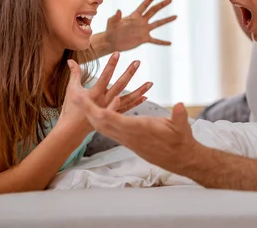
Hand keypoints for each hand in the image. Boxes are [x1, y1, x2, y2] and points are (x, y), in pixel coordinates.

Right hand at [58, 52, 152, 143]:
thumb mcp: (72, 90)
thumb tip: (71, 60)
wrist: (72, 131)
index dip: (111, 64)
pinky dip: (136, 102)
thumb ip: (74, 74)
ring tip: (151, 83)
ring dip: (140, 91)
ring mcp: (110, 109)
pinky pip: (127, 108)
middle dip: (129, 72)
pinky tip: (145, 96)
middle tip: (138, 61)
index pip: (105, 76)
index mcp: (94, 94)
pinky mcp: (113, 115)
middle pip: (120, 85)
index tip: (118, 53)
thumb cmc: (71, 108)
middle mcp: (104, 102)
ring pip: (128, 99)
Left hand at [75, 92, 198, 171]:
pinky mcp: (129, 141)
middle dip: (87, 111)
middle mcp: (129, 135)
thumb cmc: (180, 140)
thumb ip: (180, 116)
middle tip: (75, 98)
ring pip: (104, 128)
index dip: (97, 109)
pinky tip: (99, 114)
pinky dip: (102, 121)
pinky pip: (111, 130)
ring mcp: (127, 140)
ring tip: (83, 105)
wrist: (179, 158)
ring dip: (92, 116)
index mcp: (138, 129)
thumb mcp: (182, 127)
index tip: (86, 99)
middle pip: (101, 123)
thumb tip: (181, 105)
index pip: (111, 118)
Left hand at [104, 0, 176, 51]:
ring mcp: (144, 30)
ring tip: (176, 16)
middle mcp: (141, 21)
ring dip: (167, 20)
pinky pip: (155, 41)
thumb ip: (115, 17)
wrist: (111, 41)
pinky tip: (170, 43)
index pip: (144, 5)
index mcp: (134, 16)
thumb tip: (118, 10)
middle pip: (154, 11)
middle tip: (170, 0)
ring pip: (158, 24)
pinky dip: (162, 42)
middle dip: (162, 5)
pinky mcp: (144, 39)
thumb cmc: (110, 30)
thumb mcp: (112, 22)